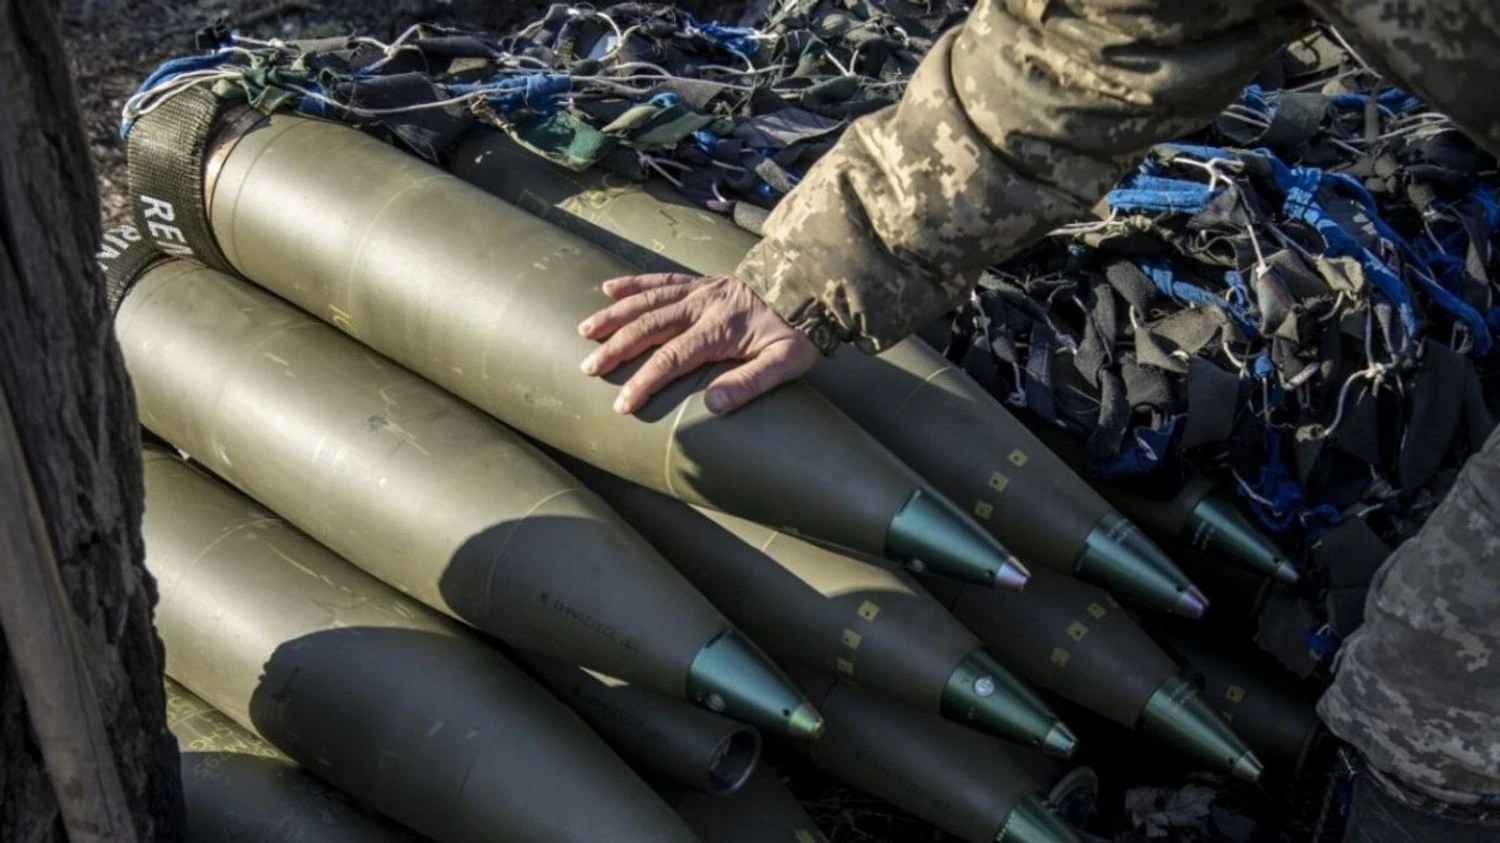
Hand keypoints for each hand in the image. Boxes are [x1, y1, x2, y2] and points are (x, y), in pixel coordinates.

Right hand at [577, 272, 820, 414]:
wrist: (810, 292)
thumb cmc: (797, 334)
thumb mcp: (786, 364)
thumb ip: (750, 384)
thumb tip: (713, 404)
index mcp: (720, 328)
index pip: (673, 357)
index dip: (644, 381)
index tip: (622, 404)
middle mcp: (704, 304)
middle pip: (650, 326)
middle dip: (616, 349)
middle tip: (590, 368)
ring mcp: (700, 289)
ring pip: (648, 300)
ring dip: (615, 315)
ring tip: (587, 331)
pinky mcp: (701, 281)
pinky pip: (661, 278)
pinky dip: (634, 283)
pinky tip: (609, 287)